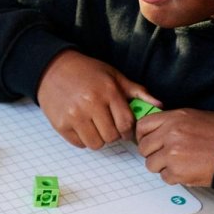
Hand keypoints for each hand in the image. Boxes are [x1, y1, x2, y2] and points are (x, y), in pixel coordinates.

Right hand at [36, 49, 158, 149]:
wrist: (53, 69)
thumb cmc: (87, 72)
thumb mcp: (114, 76)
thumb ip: (137, 91)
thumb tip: (159, 105)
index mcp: (108, 92)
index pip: (126, 123)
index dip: (128, 130)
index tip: (124, 128)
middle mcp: (91, 104)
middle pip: (111, 136)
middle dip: (113, 134)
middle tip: (107, 125)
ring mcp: (74, 116)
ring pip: (96, 144)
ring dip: (98, 139)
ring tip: (94, 127)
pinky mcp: (61, 125)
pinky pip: (79, 144)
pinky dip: (83, 139)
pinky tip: (82, 126)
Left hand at [135, 108, 213, 186]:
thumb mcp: (196, 117)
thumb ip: (173, 124)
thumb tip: (156, 133)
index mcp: (175, 117)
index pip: (143, 126)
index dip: (143, 136)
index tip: (149, 142)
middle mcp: (170, 133)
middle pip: (144, 148)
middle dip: (153, 154)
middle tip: (167, 156)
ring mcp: (172, 153)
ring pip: (151, 165)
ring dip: (163, 167)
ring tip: (181, 163)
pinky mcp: (177, 171)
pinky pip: (164, 177)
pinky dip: (174, 177)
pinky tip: (189, 170)